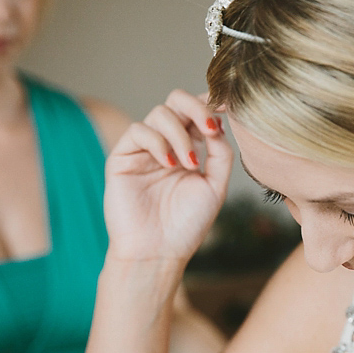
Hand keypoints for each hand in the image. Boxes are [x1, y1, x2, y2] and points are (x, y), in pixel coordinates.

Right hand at [104, 89, 232, 263]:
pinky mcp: (123, 157)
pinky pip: (139, 131)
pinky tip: (170, 164)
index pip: (197, 112)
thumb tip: (219, 122)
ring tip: (190, 165)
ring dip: (181, 135)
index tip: (230, 106)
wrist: (159, 251)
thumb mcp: (215, 185)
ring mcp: (144, 149)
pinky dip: (159, 142)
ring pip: (161, 113)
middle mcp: (166, 143)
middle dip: (196, 107)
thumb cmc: (187, 223)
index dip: (212, 103)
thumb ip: (220, 153)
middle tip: (210, 128)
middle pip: (177, 100)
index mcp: (189, 147)